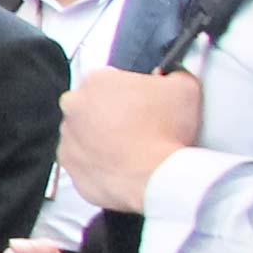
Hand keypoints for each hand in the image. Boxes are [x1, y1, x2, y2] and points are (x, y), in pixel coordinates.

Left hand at [60, 66, 202, 213]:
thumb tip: (171, 77)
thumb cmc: (166, 132)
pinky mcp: (68, 165)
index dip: (130, 90)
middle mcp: (74, 106)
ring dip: (101, 137)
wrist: (155, 177)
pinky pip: (82, 159)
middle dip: (111, 112)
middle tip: (139, 126)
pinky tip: (121, 164)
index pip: (110, 78)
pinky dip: (97, 161)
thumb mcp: (185, 88)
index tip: (143, 102)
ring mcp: (67, 137)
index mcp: (97, 81)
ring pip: (83, 132)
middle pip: (92, 104)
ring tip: (132, 148)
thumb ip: (173, 75)